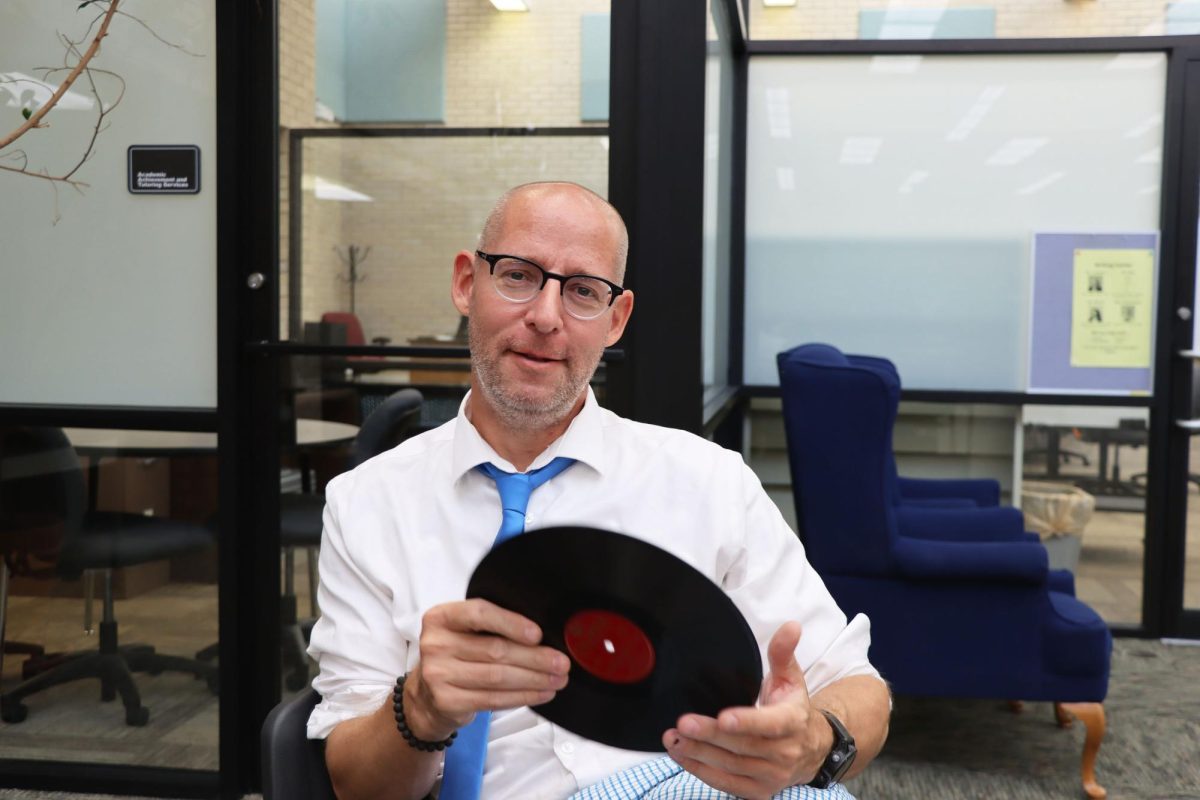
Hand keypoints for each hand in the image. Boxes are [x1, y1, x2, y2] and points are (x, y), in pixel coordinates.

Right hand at [405, 599, 570, 740]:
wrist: (426, 695)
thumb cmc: (456, 656)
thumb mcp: (464, 631)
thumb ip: (492, 625)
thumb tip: (542, 634)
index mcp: (441, 617)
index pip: (479, 613)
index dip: (511, 623)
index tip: (538, 634)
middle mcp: (436, 644)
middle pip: (495, 650)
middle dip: (535, 657)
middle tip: (562, 662)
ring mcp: (438, 674)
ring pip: (498, 677)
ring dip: (534, 679)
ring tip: (557, 679)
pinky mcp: (447, 701)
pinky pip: (493, 699)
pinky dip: (523, 696)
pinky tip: (541, 693)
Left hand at [662, 622, 831, 799]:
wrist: (811, 750)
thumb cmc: (792, 709)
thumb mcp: (791, 678)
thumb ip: (783, 653)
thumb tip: (790, 626)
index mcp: (792, 722)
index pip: (770, 724)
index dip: (747, 721)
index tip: (723, 716)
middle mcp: (784, 753)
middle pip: (743, 746)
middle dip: (710, 734)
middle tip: (683, 722)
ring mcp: (772, 775)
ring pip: (731, 766)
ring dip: (699, 753)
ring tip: (673, 738)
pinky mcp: (758, 791)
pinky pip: (726, 783)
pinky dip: (701, 771)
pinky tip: (681, 756)